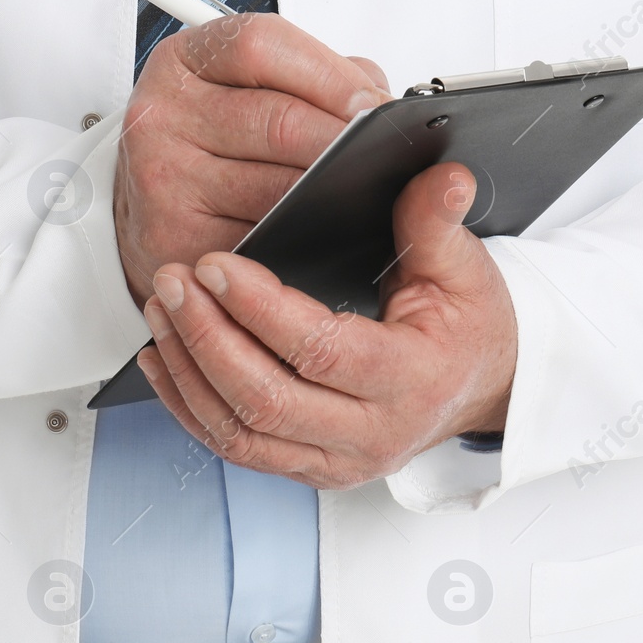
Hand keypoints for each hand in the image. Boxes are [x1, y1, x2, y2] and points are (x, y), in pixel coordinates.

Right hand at [114, 13, 389, 308]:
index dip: (330, 74)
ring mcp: (164, 179)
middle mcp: (164, 114)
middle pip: (279, 121)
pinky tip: (322, 232)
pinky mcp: (174, 239)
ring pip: (279, 188)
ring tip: (366, 193)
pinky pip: (262, 241)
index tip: (375, 104)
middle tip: (390, 155)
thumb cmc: (217, 134)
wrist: (151, 199)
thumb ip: (316, 76)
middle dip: (346, 142)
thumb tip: (382, 105)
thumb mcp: (249, 82)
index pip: (262, 45)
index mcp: (184, 61)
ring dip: (333, 195)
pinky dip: (302, 238)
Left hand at [137, 163, 517, 487]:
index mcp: (411, 380)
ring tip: (161, 309)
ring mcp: (337, 461)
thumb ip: (438, 220)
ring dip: (189, 371)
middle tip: (173, 280)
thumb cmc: (468, 324)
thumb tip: (445, 175)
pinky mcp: (309, 468)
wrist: (480, 387)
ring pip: (241, 433)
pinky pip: (235, 448)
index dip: (260, 308)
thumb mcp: (463, 266)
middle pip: (267, 401)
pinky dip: (189, 405)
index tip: (215, 265)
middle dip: (208, 337)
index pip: (321, 351)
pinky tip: (162, 360)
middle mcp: (372, 434)